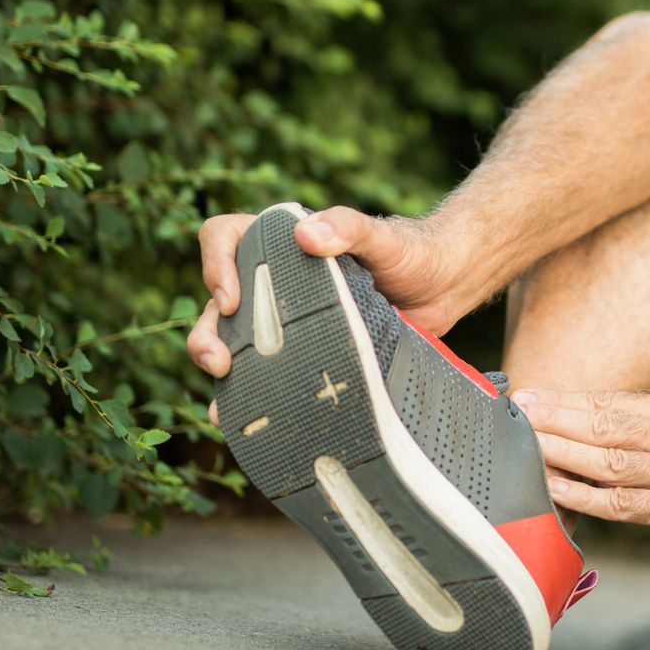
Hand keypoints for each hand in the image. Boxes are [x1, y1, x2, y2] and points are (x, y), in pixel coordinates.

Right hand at [184, 207, 470, 424]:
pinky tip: (238, 422)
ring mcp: (285, 321)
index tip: (231, 300)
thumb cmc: (411, 252)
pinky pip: (263, 375)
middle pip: (216, 302)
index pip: (225, 237)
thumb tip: (305, 234)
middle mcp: (274, 281)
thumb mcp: (383, 238)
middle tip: (218, 361)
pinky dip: (246, 399)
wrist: (444, 288)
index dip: (215, 264)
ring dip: (220, 371)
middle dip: (205, 333)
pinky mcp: (302, 354)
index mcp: (282, 243)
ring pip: (232, 343)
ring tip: (222, 404)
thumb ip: (349, 228)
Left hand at [515, 388, 649, 592]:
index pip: (612, 402)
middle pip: (606, 424)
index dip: (566, 401)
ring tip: (527, 447)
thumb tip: (575, 431)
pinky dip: (584, 496)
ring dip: (563, 453)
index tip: (528, 397)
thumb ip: (640, 439)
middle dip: (556, 419)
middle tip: (518, 414)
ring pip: (610, 460)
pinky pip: (622, 502)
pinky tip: (556, 490)